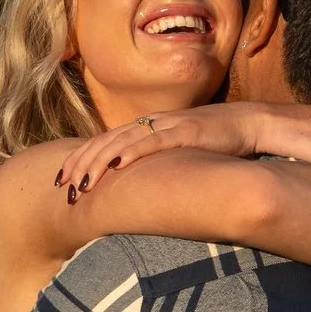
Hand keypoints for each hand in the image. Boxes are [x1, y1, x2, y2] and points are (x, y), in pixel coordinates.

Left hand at [57, 103, 267, 194]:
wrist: (248, 123)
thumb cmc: (214, 142)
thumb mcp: (178, 154)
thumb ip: (157, 164)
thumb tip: (135, 188)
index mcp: (147, 129)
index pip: (104, 142)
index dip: (81, 158)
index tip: (62, 179)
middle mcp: (152, 124)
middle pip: (105, 141)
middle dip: (80, 163)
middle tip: (62, 185)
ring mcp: (168, 126)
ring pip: (122, 141)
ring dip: (98, 162)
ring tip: (81, 183)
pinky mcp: (186, 132)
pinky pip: (153, 141)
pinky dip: (132, 152)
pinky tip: (115, 165)